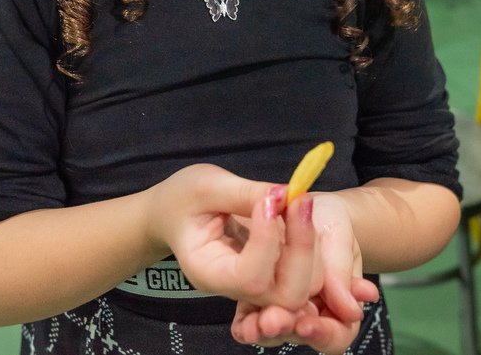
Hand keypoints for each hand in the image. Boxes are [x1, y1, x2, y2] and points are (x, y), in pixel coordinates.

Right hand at [145, 164, 316, 308]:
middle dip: (302, 249)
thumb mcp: (205, 186)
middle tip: (301, 202)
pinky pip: (303, 273)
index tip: (270, 199)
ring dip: (309, 245)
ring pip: (302, 288)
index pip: (249, 277)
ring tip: (298, 204)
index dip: (268, 240)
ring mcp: (256, 287)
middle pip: (285, 295)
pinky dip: (308, 244)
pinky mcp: (271, 274)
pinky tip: (298, 213)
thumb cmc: (181, 200)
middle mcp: (235, 289)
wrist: (172, 215)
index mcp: (208, 272)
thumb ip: (244, 193)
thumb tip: (285, 195)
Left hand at [230, 192, 379, 353]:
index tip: (306, 323)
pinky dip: (246, 322)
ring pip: (271, 332)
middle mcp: (311, 313)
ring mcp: (282, 308)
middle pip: (298, 336)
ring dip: (262, 328)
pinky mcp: (256, 300)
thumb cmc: (327, 222)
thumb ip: (341, 272)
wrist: (304, 207)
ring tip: (253, 324)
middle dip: (284, 329)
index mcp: (340, 303)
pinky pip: (249, 319)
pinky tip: (242, 322)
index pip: (337, 334)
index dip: (323, 333)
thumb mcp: (337, 237)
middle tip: (271, 322)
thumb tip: (350, 310)